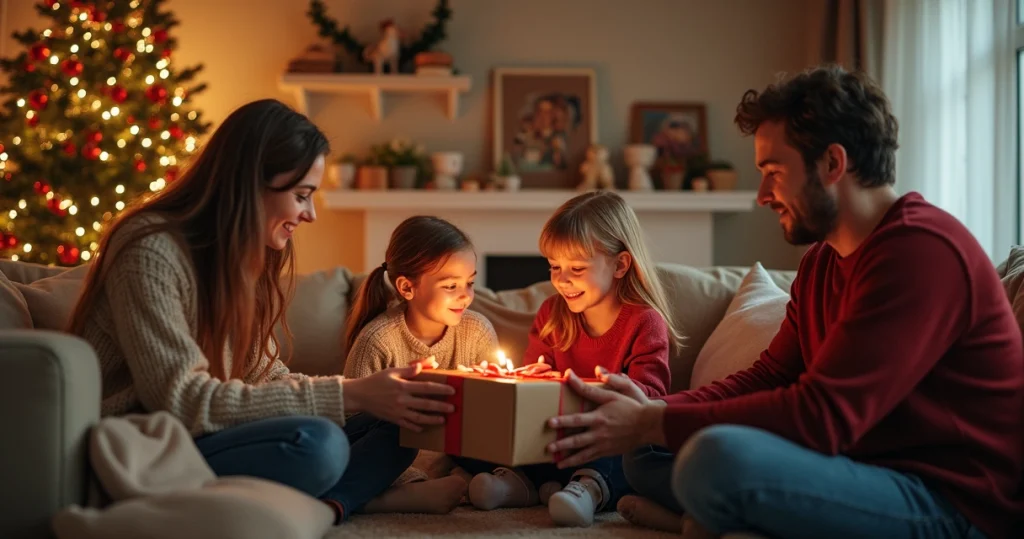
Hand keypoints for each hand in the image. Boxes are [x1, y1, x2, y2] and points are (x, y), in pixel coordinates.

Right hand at [344, 363, 454, 431]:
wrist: (359, 395)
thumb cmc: (376, 381)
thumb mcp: (393, 371)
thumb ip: (410, 369)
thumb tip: (427, 363)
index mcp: (403, 386)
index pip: (426, 388)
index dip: (440, 389)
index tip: (452, 391)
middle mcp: (402, 400)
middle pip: (425, 404)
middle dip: (441, 407)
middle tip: (453, 408)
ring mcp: (398, 411)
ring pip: (419, 417)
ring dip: (432, 419)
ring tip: (443, 420)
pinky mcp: (393, 419)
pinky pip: (407, 425)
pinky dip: (416, 427)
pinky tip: (424, 428)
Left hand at [545, 370, 663, 467]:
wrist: (648, 426)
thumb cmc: (631, 408)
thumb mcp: (614, 394)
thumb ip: (598, 388)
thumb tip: (592, 371)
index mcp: (599, 418)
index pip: (577, 419)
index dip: (563, 421)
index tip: (550, 422)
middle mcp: (599, 433)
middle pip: (577, 440)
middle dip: (561, 445)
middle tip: (548, 447)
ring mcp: (604, 444)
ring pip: (583, 454)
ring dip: (569, 458)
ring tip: (556, 463)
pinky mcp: (608, 451)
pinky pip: (592, 458)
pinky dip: (581, 462)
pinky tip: (572, 464)